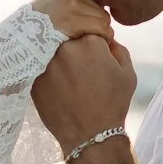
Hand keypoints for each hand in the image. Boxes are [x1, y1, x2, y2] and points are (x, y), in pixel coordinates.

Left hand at [31, 34, 136, 149]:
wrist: (90, 136)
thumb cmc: (112, 105)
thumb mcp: (127, 73)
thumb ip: (118, 48)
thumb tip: (105, 38)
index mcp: (90, 42)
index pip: (90, 28)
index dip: (95, 40)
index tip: (98, 54)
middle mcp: (65, 48)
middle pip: (69, 36)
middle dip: (76, 47)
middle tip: (83, 67)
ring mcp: (47, 63)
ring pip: (53, 50)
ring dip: (61, 58)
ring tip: (70, 78)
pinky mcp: (35, 78)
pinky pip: (42, 66)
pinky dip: (49, 72)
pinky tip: (59, 86)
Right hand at [32, 0, 113, 43]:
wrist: (20, 41)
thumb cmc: (38, 31)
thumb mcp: (55, 9)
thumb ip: (74, 6)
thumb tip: (102, 13)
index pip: (95, 2)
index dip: (91, 19)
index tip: (81, 31)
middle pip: (101, 11)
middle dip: (95, 26)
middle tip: (83, 39)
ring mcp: (71, 4)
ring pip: (105, 20)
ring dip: (100, 34)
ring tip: (84, 42)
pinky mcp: (73, 19)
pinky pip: (104, 29)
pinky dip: (102, 39)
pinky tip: (89, 45)